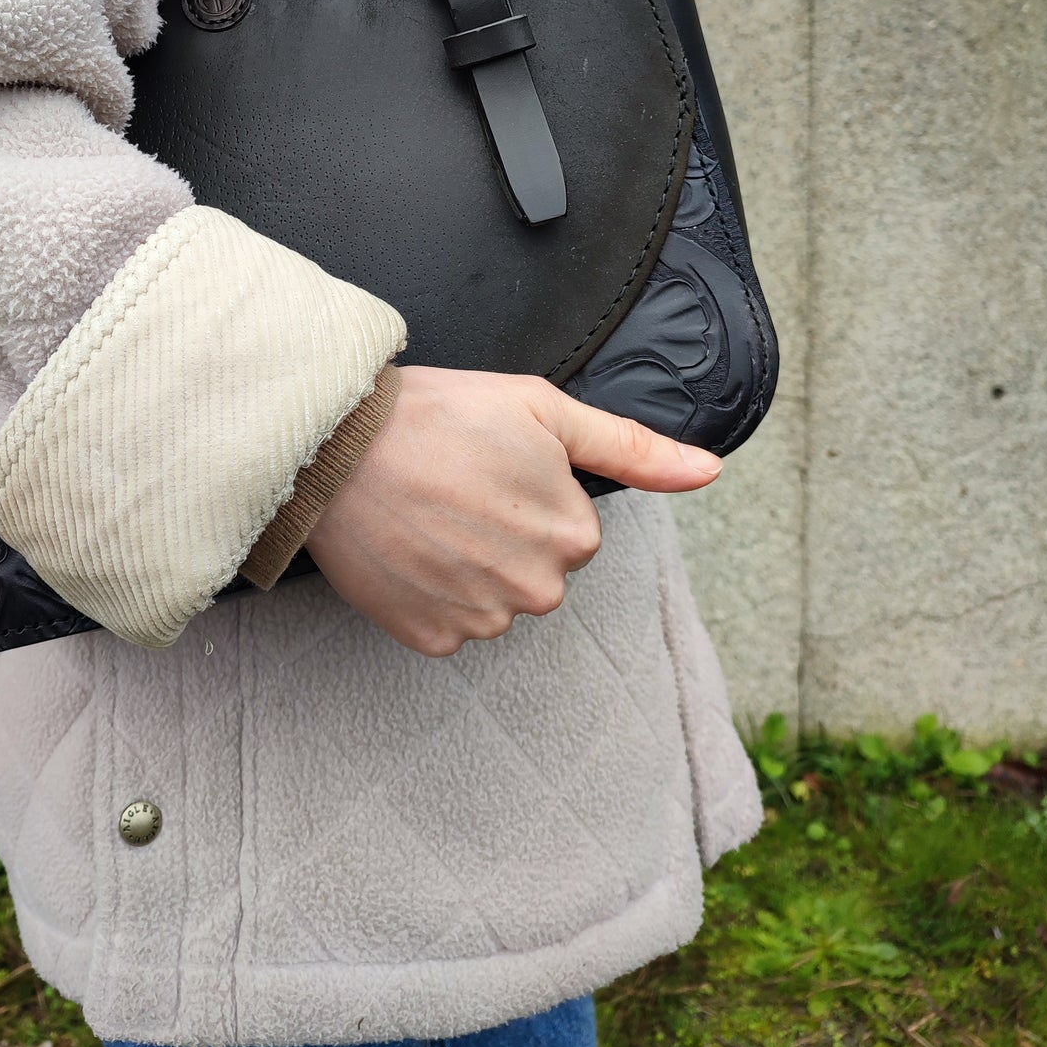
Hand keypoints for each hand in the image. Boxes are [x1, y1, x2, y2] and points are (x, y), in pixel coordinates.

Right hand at [304, 366, 720, 656]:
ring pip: (493, 599)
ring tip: (425, 513)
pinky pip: (447, 623)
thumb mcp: (544, 409)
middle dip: (504, 534)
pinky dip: (429, 593)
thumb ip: (631, 447)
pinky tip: (407, 548)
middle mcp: (537, 590)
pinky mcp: (429, 637)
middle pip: (536, 570)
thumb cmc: (440, 415)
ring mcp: (481, 619)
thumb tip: (709, 471)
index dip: (528, 492)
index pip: (569, 528)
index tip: (488, 466)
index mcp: (573, 536)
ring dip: (467, 567)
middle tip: (455, 487)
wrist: (338, 446)